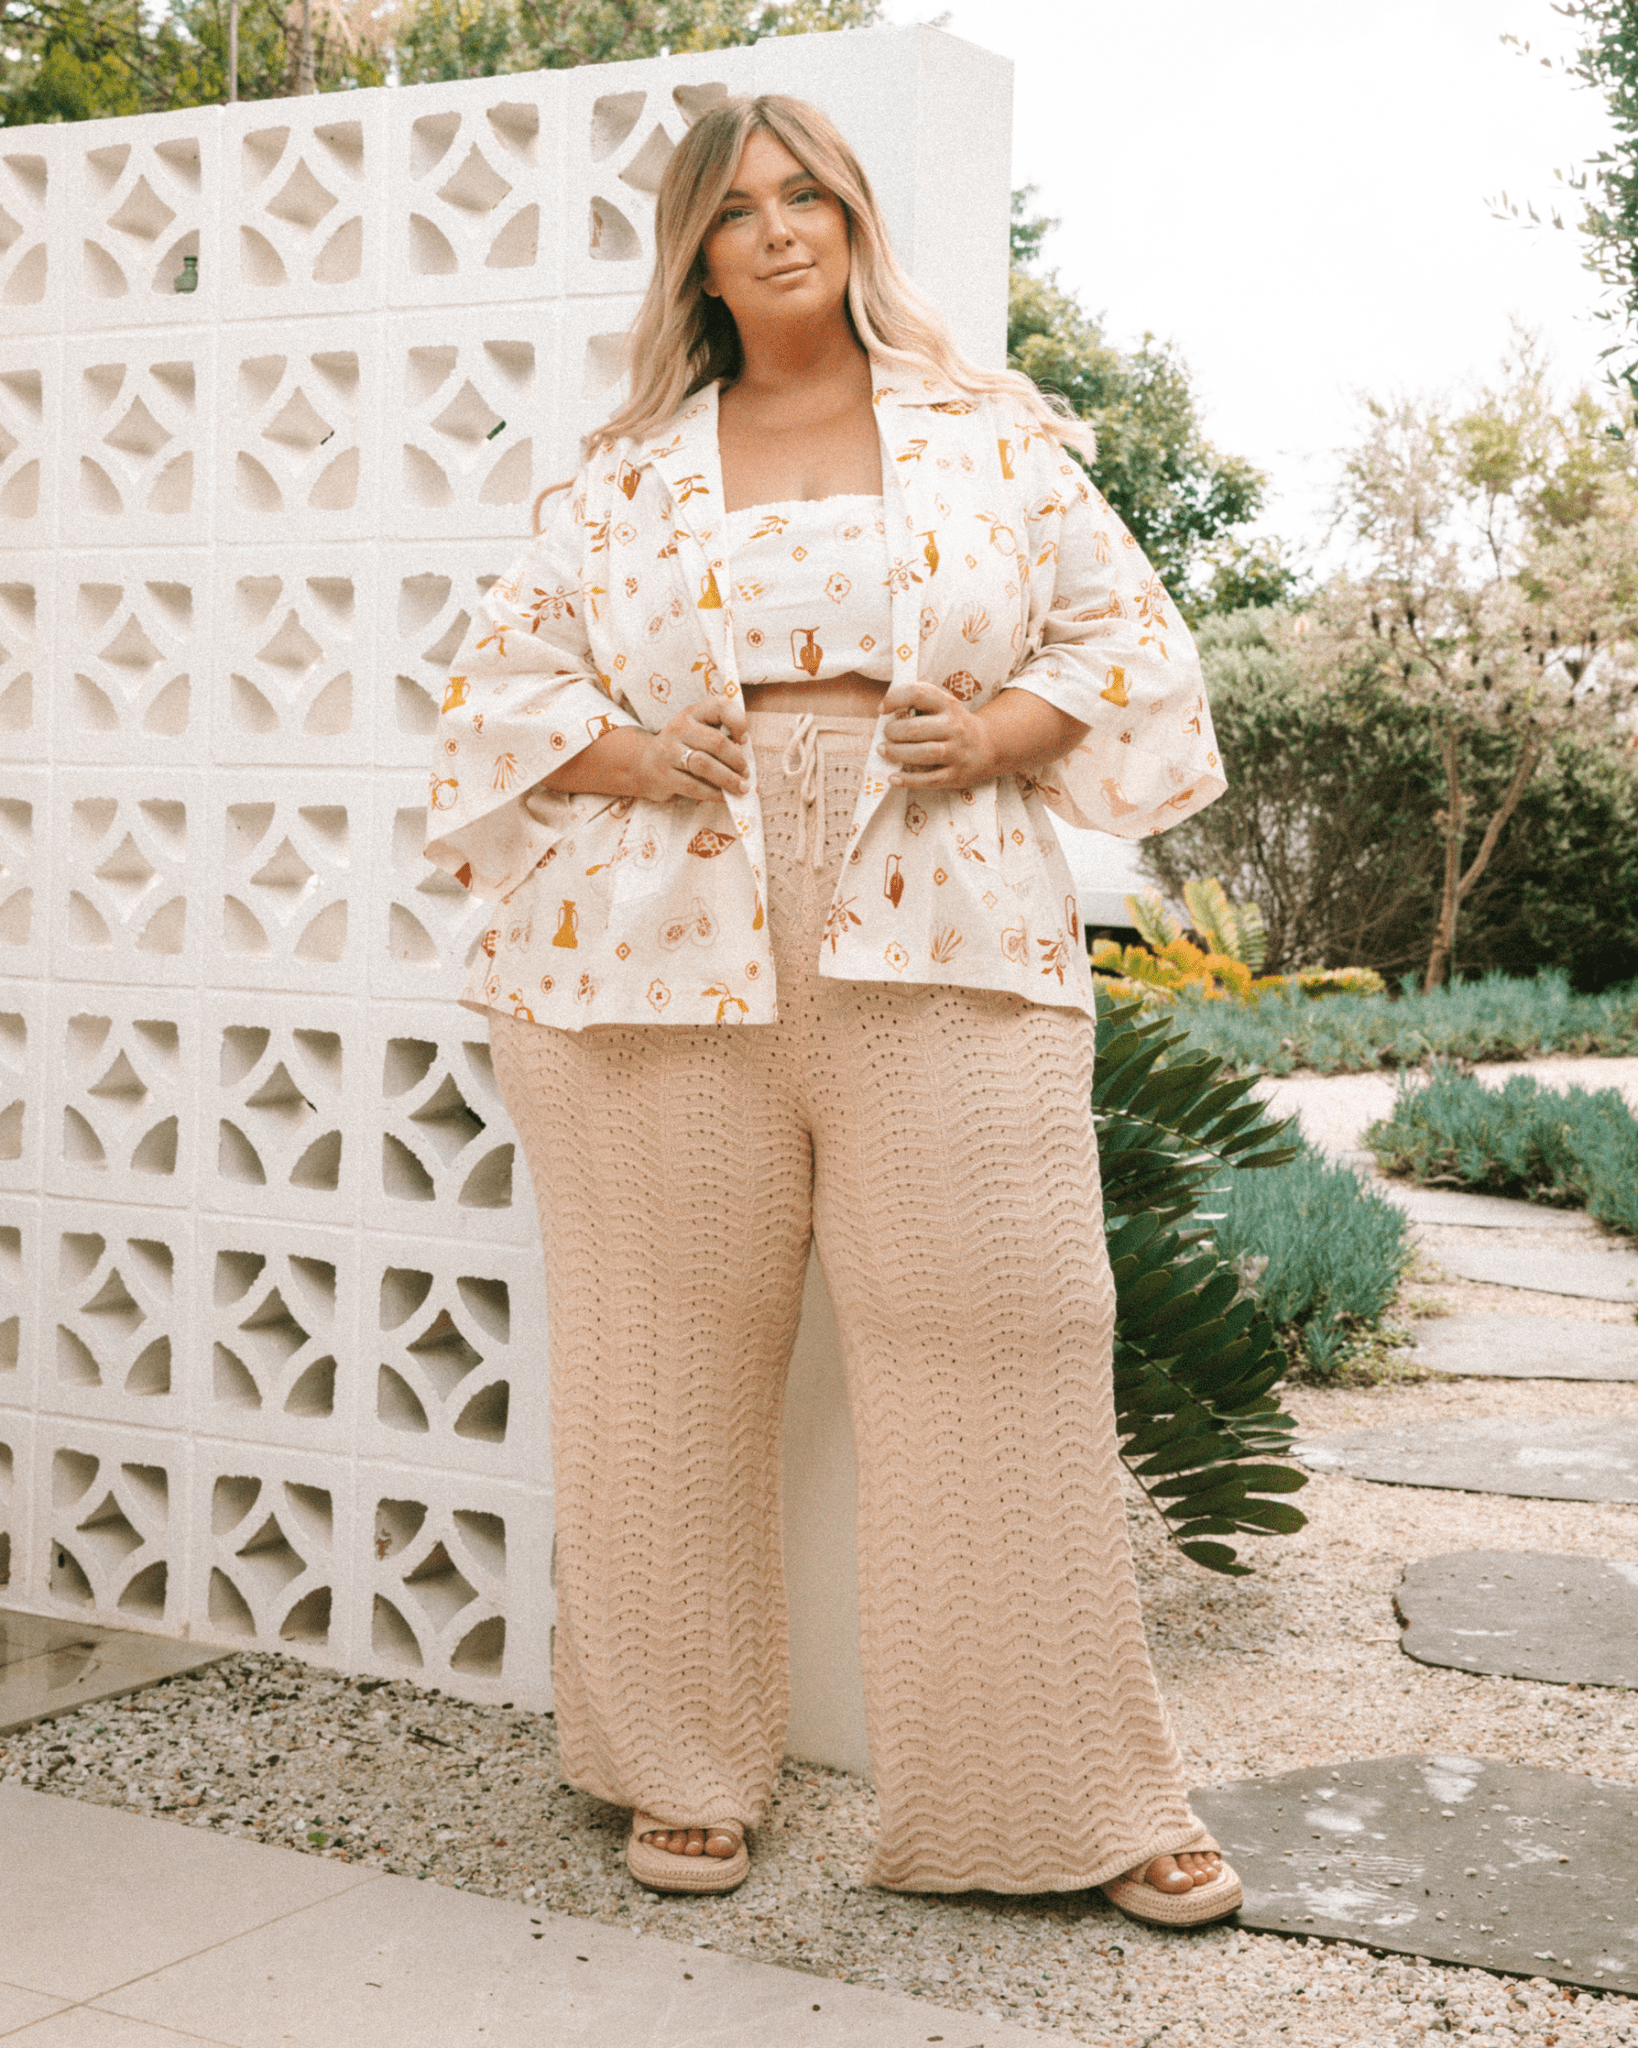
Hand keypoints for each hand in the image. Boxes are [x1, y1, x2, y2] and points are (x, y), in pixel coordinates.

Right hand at [636, 696, 750, 804]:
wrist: (644, 763)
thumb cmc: (683, 747)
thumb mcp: (698, 730)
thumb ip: (720, 733)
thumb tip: (746, 754)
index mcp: (693, 713)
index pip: (719, 707)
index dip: (737, 722)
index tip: (744, 740)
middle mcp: (679, 728)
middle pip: (716, 742)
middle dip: (736, 760)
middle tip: (746, 773)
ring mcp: (669, 752)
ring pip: (705, 765)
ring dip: (728, 779)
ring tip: (741, 787)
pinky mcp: (664, 776)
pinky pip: (694, 787)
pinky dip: (715, 794)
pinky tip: (725, 797)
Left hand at [880, 679, 997, 788]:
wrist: (988, 746)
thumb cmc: (954, 724)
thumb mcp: (943, 706)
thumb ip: (920, 703)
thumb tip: (886, 710)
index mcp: (948, 704)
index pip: (918, 694)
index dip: (895, 699)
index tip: (882, 709)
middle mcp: (954, 727)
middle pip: (916, 729)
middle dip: (893, 732)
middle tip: (886, 734)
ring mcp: (957, 752)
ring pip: (923, 754)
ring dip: (897, 753)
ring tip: (884, 751)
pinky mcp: (956, 775)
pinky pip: (929, 780)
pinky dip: (908, 780)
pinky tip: (893, 777)